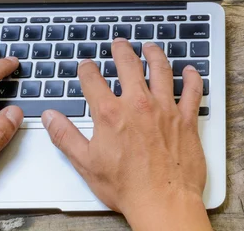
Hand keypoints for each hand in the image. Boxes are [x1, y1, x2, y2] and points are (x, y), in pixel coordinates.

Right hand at [42, 40, 210, 230]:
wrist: (162, 200)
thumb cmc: (127, 186)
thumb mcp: (86, 163)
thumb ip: (65, 136)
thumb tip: (51, 117)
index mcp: (110, 114)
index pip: (93, 80)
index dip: (87, 69)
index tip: (86, 65)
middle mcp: (138, 105)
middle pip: (129, 65)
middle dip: (121, 51)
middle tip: (119, 43)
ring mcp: (165, 109)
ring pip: (161, 70)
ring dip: (154, 55)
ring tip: (150, 47)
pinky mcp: (186, 118)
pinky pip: (192, 91)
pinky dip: (192, 78)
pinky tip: (190, 70)